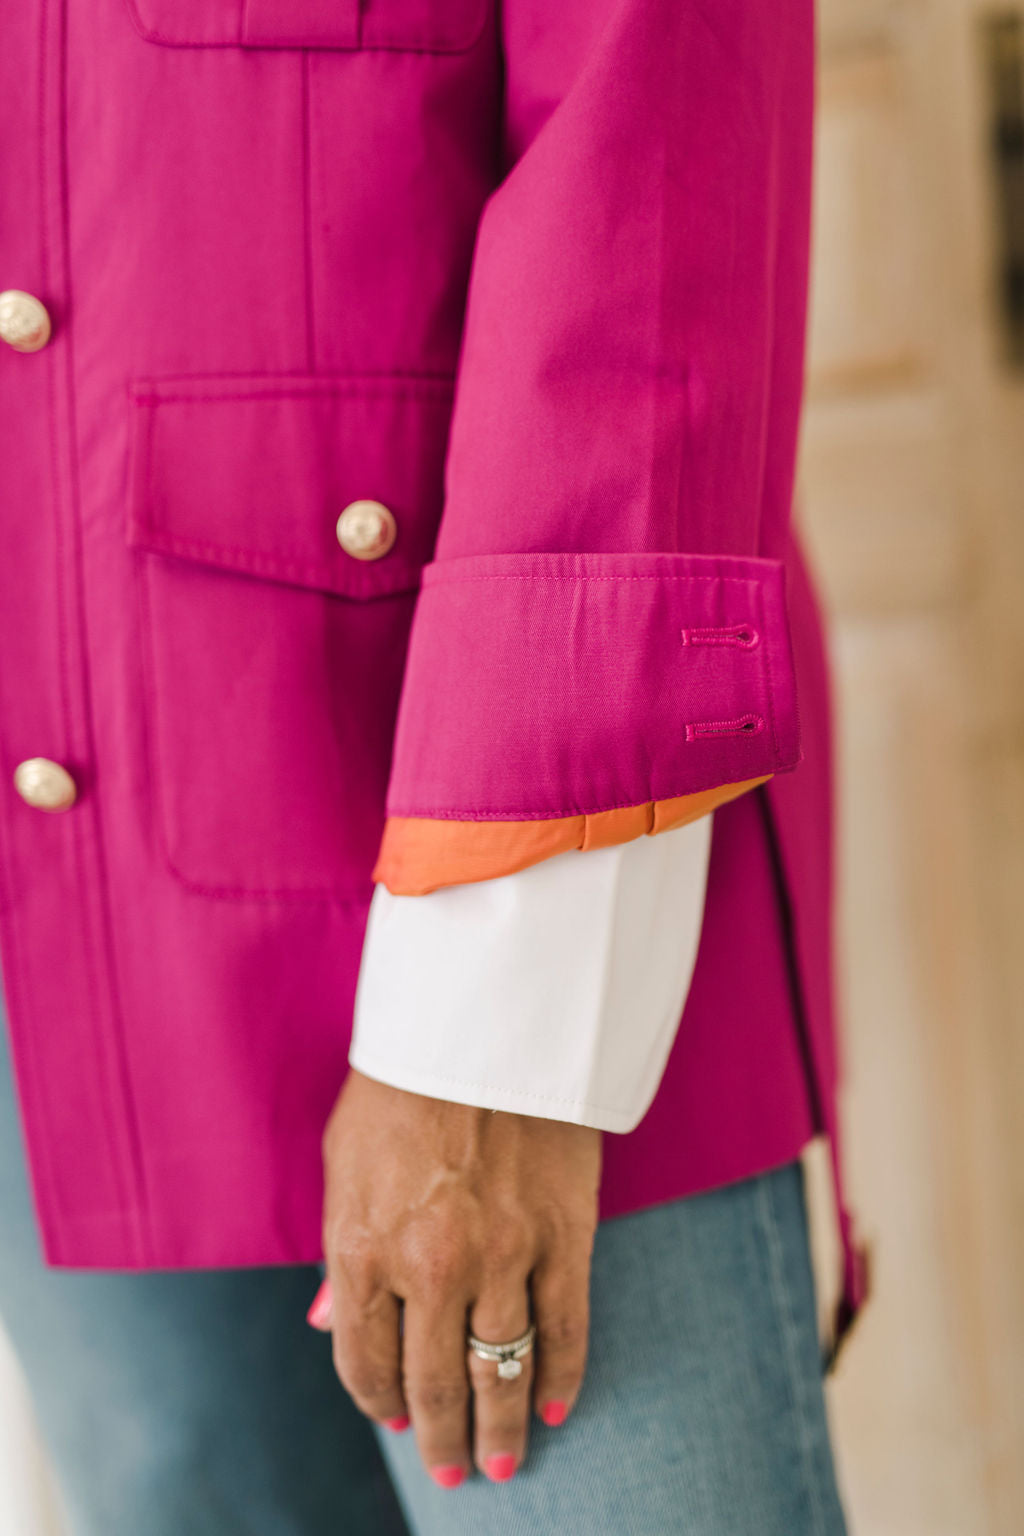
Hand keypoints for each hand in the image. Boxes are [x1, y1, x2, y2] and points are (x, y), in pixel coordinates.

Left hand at [313, 1068, 601, 1486]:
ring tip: (503, 1465)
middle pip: (433, 1384)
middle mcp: (429, 1263)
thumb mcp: (345, 1160)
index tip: (394, 1419)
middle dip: (441, 1440)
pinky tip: (554, 1408)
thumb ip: (341, 1249)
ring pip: (501, 1370)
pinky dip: (562, 1377)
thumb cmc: (404, 1083)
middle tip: (454, 1472)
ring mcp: (502, 1253)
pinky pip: (566, 1329)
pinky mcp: (563, 1234)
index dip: (378, 1401)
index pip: (363, 1362)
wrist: (485, 1018)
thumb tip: (328, 1323)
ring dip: (501, 1428)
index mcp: (363, 1244)